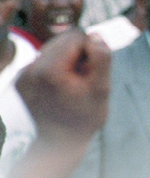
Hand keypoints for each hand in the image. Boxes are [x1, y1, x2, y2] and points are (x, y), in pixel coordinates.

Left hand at [17, 28, 109, 147]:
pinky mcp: (19, 78)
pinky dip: (55, 68)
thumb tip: (95, 35)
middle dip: (78, 54)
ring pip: (52, 48)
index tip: (92, 74)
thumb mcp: (102, 89)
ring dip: (67, 60)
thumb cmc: (85, 117)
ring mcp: (22, 74)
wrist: (59, 142)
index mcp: (50, 70)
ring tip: (72, 83)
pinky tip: (60, 87)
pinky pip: (42, 60)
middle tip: (83, 79)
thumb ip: (102, 58)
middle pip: (62, 40)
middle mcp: (31, 68)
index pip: (76, 37)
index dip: (91, 52)